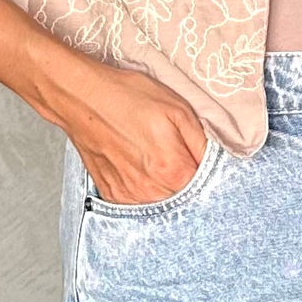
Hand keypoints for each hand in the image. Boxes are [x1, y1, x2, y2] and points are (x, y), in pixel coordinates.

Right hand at [55, 61, 209, 204]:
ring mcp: (129, 196)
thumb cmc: (128, 98)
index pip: (207, 190)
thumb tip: (220, 164)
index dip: (210, 177)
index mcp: (173, 170)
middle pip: (185, 200)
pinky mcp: (113, 195)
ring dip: (167, 189)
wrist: (81, 97)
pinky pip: (140, 202)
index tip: (202, 163)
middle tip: (177, 157)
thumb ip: (203, 144)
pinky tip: (140, 167)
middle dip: (189, 184)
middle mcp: (151, 191)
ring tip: (155, 159)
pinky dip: (146, 190)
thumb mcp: (178, 110)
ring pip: (163, 204)